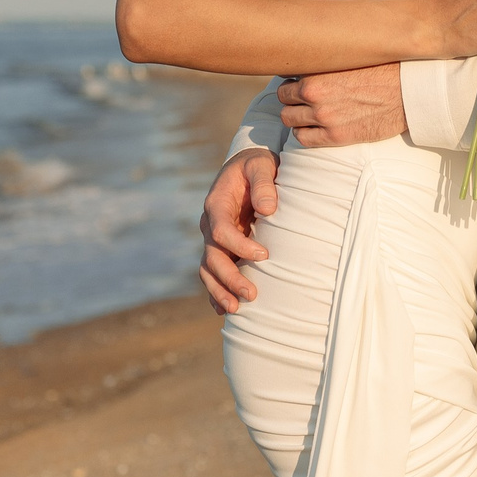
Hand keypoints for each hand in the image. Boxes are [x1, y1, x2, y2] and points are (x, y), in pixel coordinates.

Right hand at [198, 149, 278, 312]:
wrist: (248, 167)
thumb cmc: (256, 165)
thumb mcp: (261, 165)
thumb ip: (264, 183)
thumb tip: (268, 208)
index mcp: (216, 204)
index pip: (221, 231)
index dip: (239, 245)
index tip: (263, 255)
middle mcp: (210, 224)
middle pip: (212, 257)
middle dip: (229, 278)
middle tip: (251, 294)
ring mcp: (213, 238)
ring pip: (208, 269)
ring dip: (220, 290)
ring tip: (235, 310)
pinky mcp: (222, 248)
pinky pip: (214, 272)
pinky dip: (216, 291)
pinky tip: (224, 310)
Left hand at [278, 64, 408, 147]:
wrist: (409, 92)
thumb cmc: (385, 69)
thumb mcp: (352, 55)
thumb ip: (328, 57)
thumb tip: (313, 53)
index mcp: (318, 70)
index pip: (285, 76)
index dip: (293, 78)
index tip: (300, 80)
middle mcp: (316, 94)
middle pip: (283, 98)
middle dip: (291, 97)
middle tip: (303, 97)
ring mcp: (325, 117)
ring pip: (289, 119)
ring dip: (296, 115)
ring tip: (309, 112)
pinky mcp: (336, 136)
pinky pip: (303, 139)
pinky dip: (304, 133)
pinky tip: (314, 127)